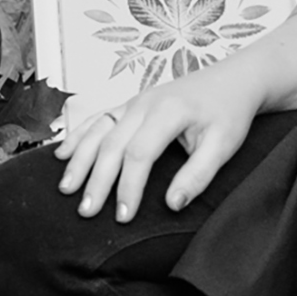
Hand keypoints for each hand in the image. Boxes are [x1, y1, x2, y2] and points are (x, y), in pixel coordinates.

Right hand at [55, 56, 266, 223]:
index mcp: (170, 111)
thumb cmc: (229, 112)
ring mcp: (136, 101)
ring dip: (79, 159)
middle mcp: (146, 103)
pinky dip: (78, 135)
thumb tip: (172, 205)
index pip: (140, 153)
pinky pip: (98, 117)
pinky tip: (61, 154)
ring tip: (66, 189)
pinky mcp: (132, 103)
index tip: (123, 216)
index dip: (128, 186)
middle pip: (112, 144)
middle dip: (96, 180)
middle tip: (85, 212)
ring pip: (98, 129)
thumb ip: (199, 175)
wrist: (235, 79)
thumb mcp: (224, 145)